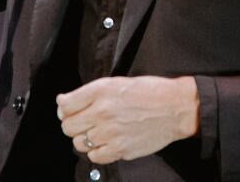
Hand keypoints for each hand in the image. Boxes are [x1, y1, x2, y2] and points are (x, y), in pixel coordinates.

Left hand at [56, 76, 198, 164]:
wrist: (175, 108)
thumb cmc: (149, 92)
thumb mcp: (117, 82)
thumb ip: (90, 93)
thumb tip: (64, 102)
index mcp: (101, 91)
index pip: (65, 105)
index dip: (64, 108)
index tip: (68, 110)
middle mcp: (102, 112)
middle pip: (68, 126)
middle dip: (72, 124)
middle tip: (83, 122)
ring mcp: (111, 133)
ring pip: (79, 143)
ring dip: (84, 138)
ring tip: (96, 132)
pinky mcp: (120, 149)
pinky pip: (95, 157)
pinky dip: (96, 151)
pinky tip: (105, 143)